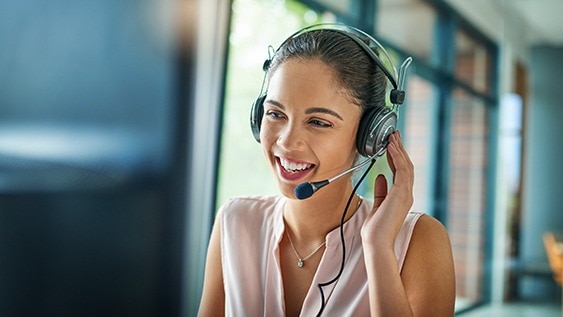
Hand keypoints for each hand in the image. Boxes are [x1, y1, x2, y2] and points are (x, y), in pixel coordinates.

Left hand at [361, 131, 413, 249]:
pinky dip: (397, 157)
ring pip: (406, 166)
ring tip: (392, 137)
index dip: (397, 156)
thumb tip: (381, 177)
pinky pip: (402, 170)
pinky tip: (391, 147)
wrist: (376, 242)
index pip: (402, 172)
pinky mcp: (402, 194)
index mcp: (401, 197)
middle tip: (394, 135)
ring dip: (399, 150)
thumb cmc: (376, 229)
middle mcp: (406, 194)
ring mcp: (406, 194)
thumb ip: (381, 190)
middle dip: (400, 149)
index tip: (391, 145)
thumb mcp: (377, 205)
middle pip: (406, 166)